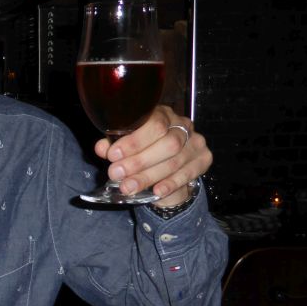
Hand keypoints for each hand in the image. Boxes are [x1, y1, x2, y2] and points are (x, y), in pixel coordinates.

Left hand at [94, 105, 211, 206]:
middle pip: (167, 143)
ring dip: (149, 175)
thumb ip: (113, 146)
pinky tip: (156, 191)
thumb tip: (101, 148)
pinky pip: (188, 173)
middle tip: (116, 174)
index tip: (113, 155)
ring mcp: (196, 141)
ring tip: (127, 186)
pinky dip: (170, 183)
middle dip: (139, 161)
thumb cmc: (142, 152)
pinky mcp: (204, 158)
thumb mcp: (125, 147)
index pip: (153, 122)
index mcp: (162, 114)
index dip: (133, 141)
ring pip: (175, 160)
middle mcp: (182, 124)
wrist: (167, 170)